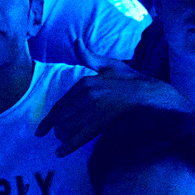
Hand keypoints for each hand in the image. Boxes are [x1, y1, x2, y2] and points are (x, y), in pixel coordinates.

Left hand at [35, 71, 190, 154]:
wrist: (152, 96)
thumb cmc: (132, 81)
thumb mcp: (110, 65)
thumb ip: (89, 56)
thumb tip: (75, 41)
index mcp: (85, 82)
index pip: (61, 103)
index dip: (50, 117)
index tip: (42, 127)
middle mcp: (86, 96)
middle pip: (61, 117)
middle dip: (53, 128)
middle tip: (50, 135)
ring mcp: (93, 111)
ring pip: (66, 127)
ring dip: (61, 136)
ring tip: (62, 141)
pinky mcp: (100, 124)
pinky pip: (78, 138)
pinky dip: (67, 146)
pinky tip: (60, 153)